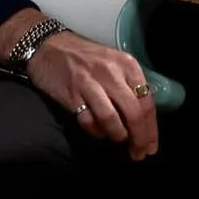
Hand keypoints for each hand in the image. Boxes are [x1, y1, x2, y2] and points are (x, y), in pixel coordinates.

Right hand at [25, 32, 159, 158]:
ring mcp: (90, 83)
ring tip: (118, 139)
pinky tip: (98, 131)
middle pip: (133, 114)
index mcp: (127, 65)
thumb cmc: (84, 56)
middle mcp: (111, 72)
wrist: (47, 45)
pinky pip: (88, 121)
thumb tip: (141, 120)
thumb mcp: (113, 62)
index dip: (151, 130)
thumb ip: (128, 86)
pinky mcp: (71, 94)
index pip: (147, 103)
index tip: (150, 147)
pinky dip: (96, 131)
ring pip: (111, 119)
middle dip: (139, 139)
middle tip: (138, 153)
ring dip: (117, 135)